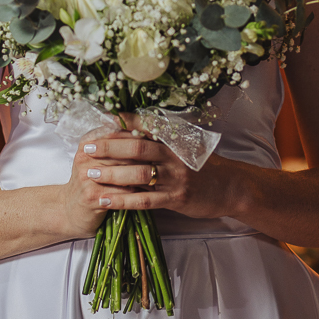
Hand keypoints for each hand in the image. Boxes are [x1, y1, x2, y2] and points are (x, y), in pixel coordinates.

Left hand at [60, 118, 238, 237]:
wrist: (231, 188)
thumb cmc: (205, 167)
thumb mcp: (186, 148)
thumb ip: (163, 141)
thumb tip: (135, 131)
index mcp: (174, 140)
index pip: (146, 126)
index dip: (124, 122)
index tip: (104, 118)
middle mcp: (173, 156)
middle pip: (137, 148)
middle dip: (110, 146)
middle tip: (87, 147)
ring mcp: (175, 177)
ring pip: (138, 173)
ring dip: (112, 174)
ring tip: (89, 174)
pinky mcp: (176, 199)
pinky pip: (144, 200)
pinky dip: (123, 200)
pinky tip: (106, 200)